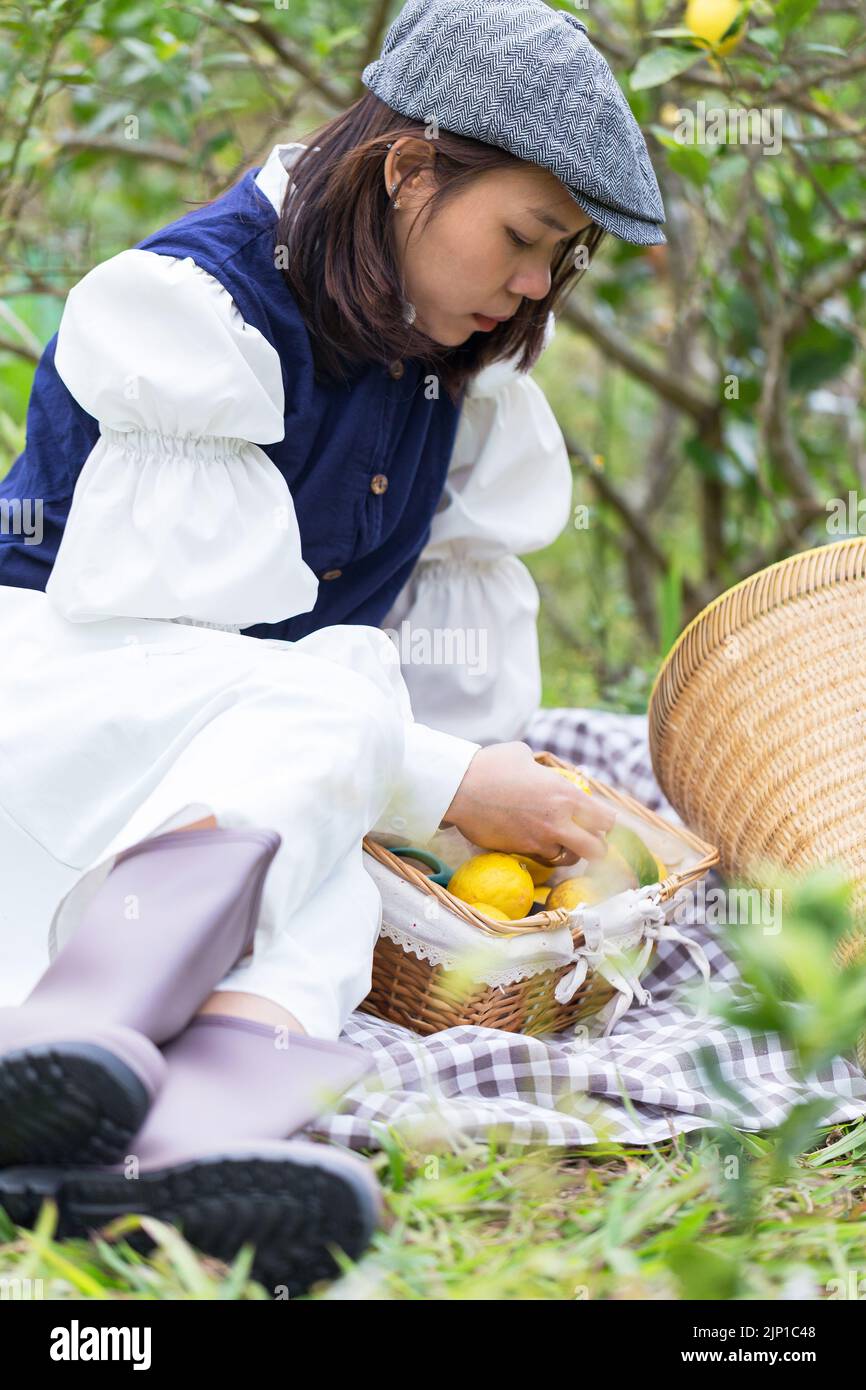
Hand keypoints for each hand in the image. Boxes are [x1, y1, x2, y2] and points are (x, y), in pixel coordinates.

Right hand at [441, 742, 616, 864]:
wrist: (459, 789)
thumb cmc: (491, 765)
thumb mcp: (523, 755)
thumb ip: (541, 768)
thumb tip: (538, 770)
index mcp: (566, 795)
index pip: (606, 820)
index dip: (606, 822)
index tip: (599, 820)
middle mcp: (559, 822)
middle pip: (597, 850)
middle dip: (597, 847)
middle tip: (588, 840)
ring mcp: (539, 840)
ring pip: (569, 859)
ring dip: (568, 852)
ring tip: (560, 841)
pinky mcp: (520, 852)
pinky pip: (541, 859)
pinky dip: (543, 854)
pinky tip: (535, 842)